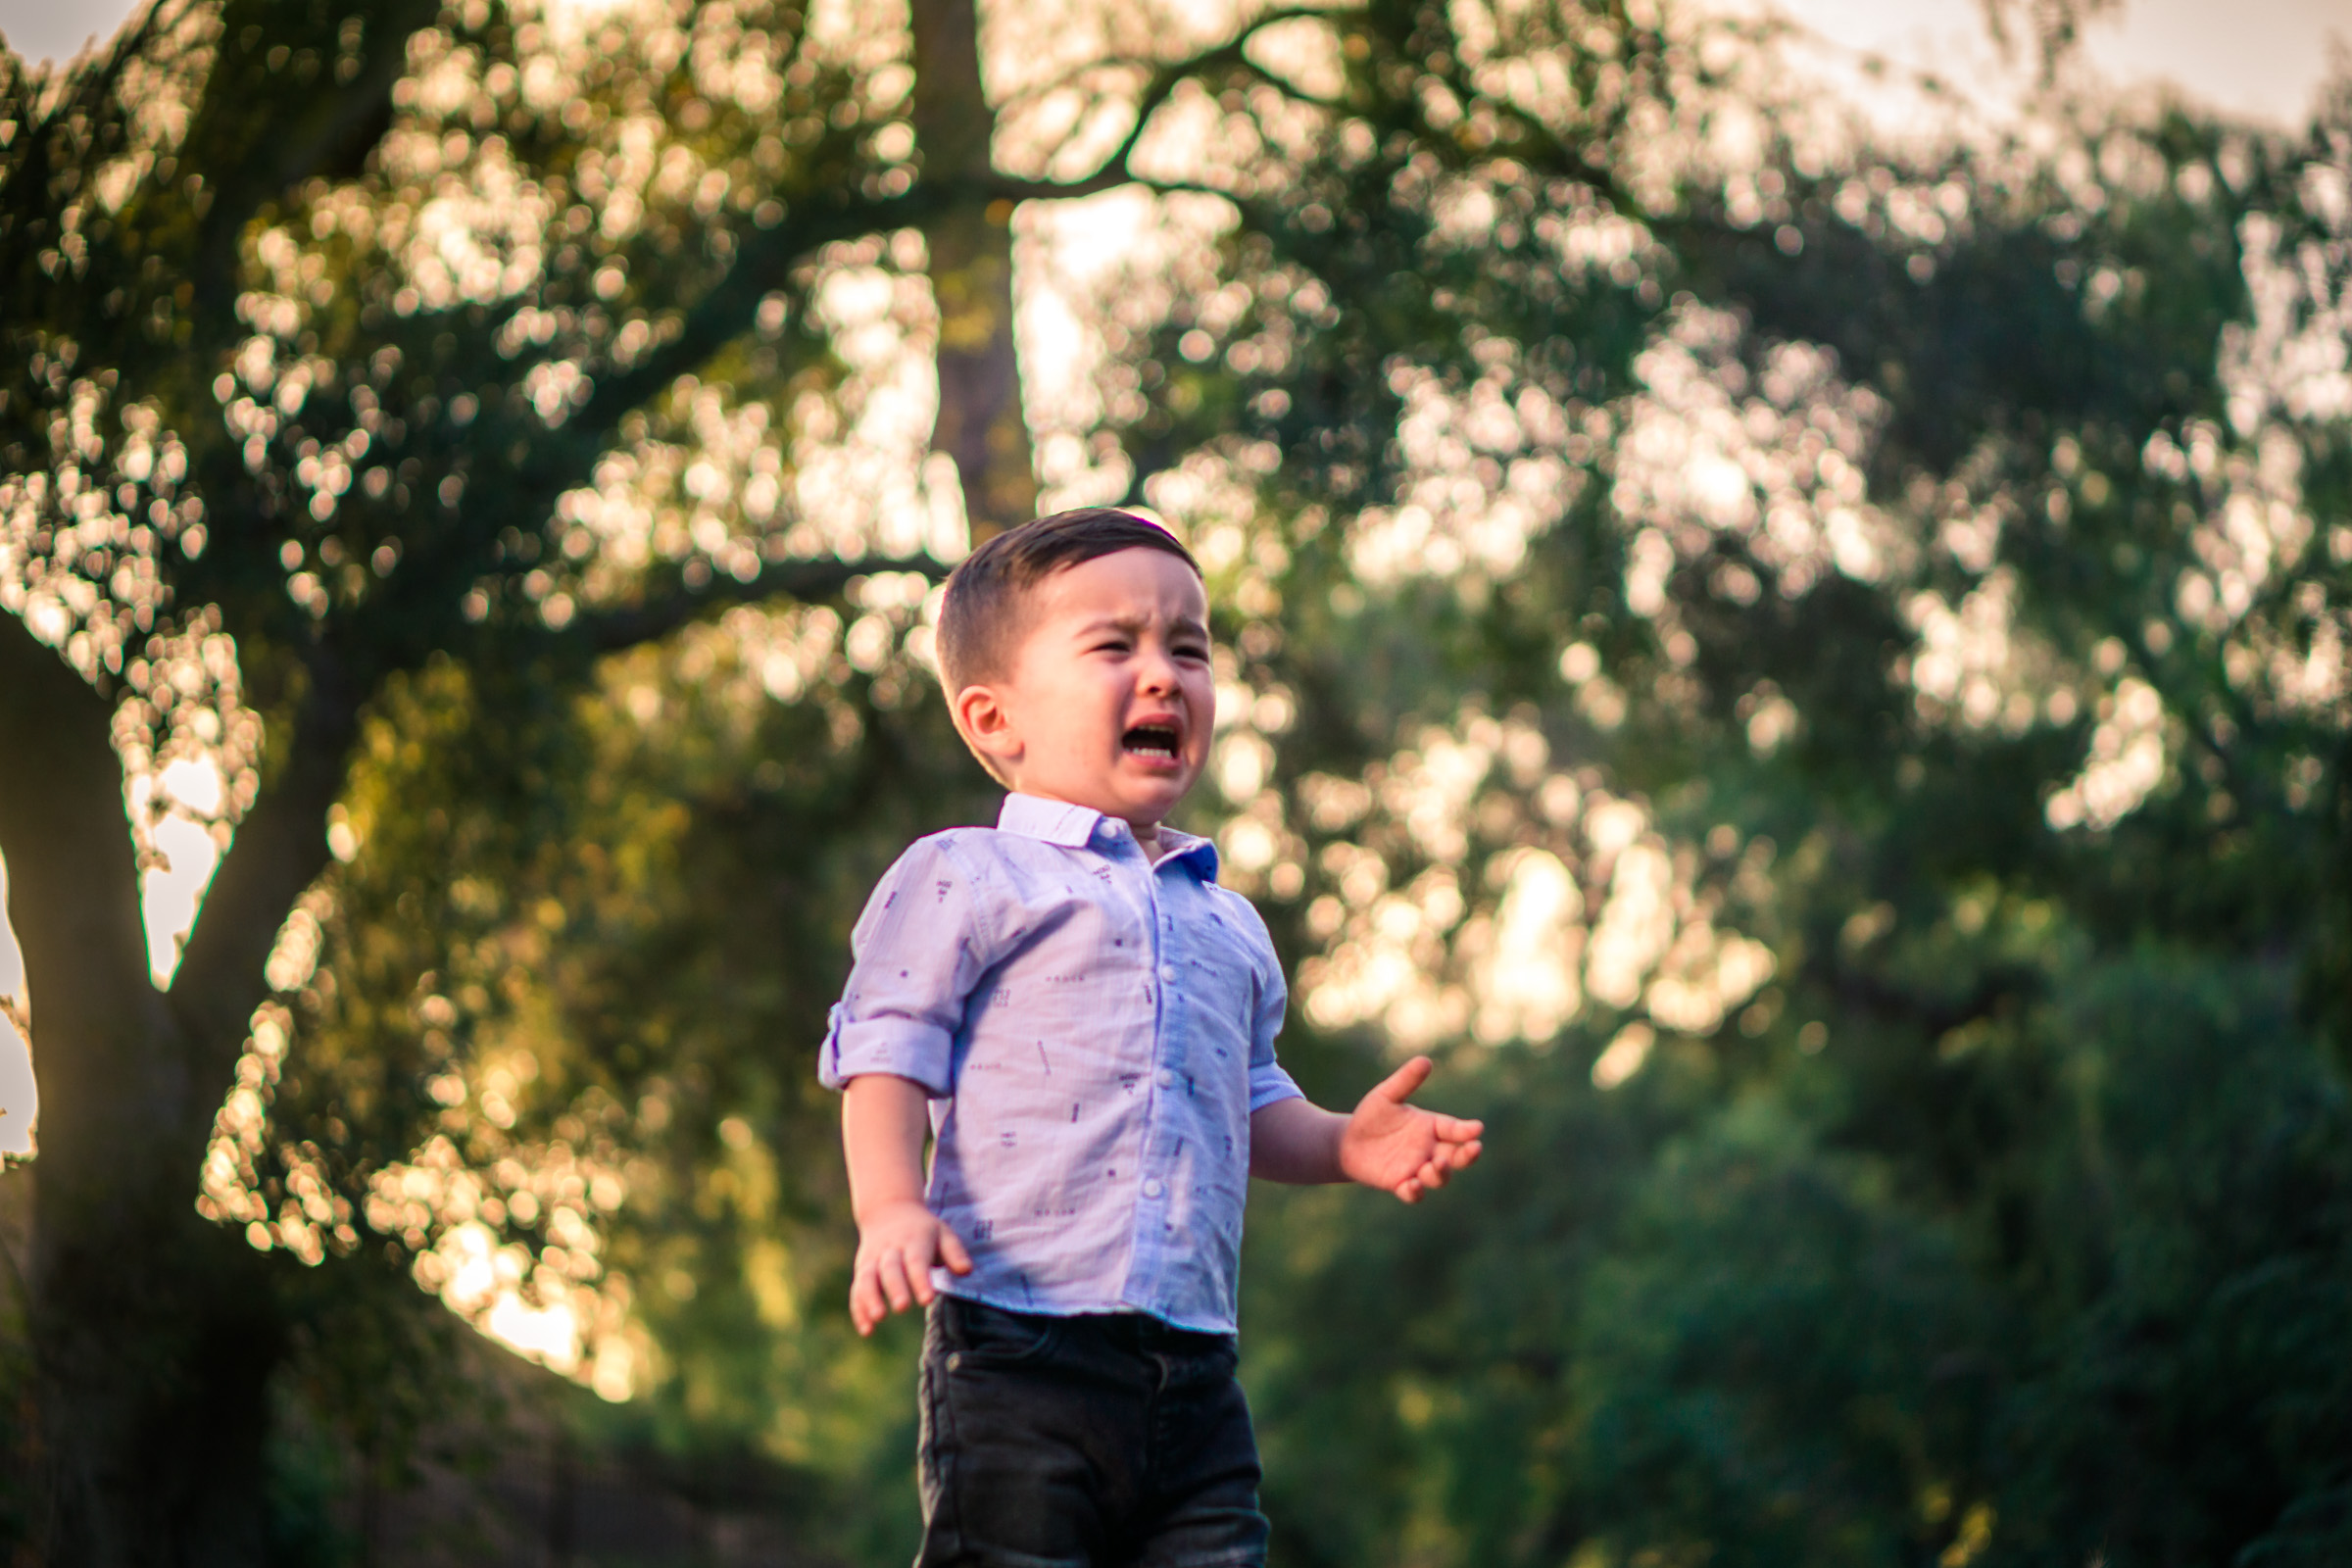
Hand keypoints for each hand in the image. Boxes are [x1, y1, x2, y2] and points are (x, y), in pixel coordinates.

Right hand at [849, 1199, 971, 1335]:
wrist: (889, 1210)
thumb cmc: (923, 1229)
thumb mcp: (942, 1233)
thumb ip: (954, 1252)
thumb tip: (966, 1270)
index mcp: (914, 1241)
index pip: (916, 1261)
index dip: (920, 1280)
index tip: (927, 1299)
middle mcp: (890, 1250)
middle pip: (890, 1269)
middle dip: (895, 1288)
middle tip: (902, 1307)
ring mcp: (873, 1260)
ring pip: (867, 1279)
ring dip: (871, 1298)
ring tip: (879, 1318)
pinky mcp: (862, 1271)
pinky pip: (857, 1290)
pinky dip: (859, 1310)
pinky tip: (867, 1331)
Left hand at [1337, 1055, 1484, 1202]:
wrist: (1347, 1141)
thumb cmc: (1371, 1117)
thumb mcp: (1387, 1095)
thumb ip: (1406, 1081)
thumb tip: (1425, 1060)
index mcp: (1431, 1127)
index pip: (1454, 1129)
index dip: (1467, 1130)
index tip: (1478, 1128)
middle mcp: (1428, 1150)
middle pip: (1457, 1157)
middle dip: (1468, 1155)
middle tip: (1474, 1149)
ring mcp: (1416, 1169)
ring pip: (1439, 1177)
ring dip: (1441, 1173)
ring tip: (1435, 1164)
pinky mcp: (1399, 1183)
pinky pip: (1413, 1193)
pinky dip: (1415, 1191)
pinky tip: (1412, 1184)